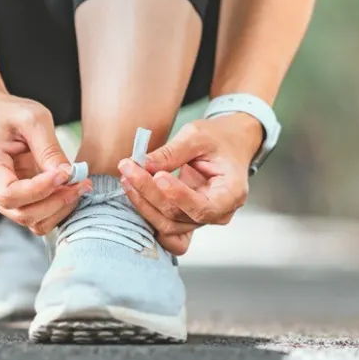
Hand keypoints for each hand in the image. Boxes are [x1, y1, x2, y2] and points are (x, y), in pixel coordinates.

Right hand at [0, 94, 90, 234]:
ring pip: (31, 220)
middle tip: (82, 182)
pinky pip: (36, 216)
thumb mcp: (32, 119)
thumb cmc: (8, 114)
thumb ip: (49, 148)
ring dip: (59, 208)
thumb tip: (69, 175)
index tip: (65, 174)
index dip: (40, 190)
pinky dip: (56, 208)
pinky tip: (70, 190)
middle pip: (22, 213)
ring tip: (80, 186)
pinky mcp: (15, 201)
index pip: (9, 194)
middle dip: (56, 201)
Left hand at [117, 113, 262, 254]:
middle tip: (129, 168)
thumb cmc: (219, 138)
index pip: (202, 206)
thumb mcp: (198, 135)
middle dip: (150, 193)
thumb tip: (143, 164)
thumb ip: (171, 152)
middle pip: (179, 215)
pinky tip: (133, 189)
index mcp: (231, 193)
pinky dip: (147, 208)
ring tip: (127, 176)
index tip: (157, 176)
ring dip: (143, 202)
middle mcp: (219, 213)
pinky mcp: (187, 218)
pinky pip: (164, 221)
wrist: (229, 144)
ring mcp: (202, 219)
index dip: (177, 195)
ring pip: (167, 223)